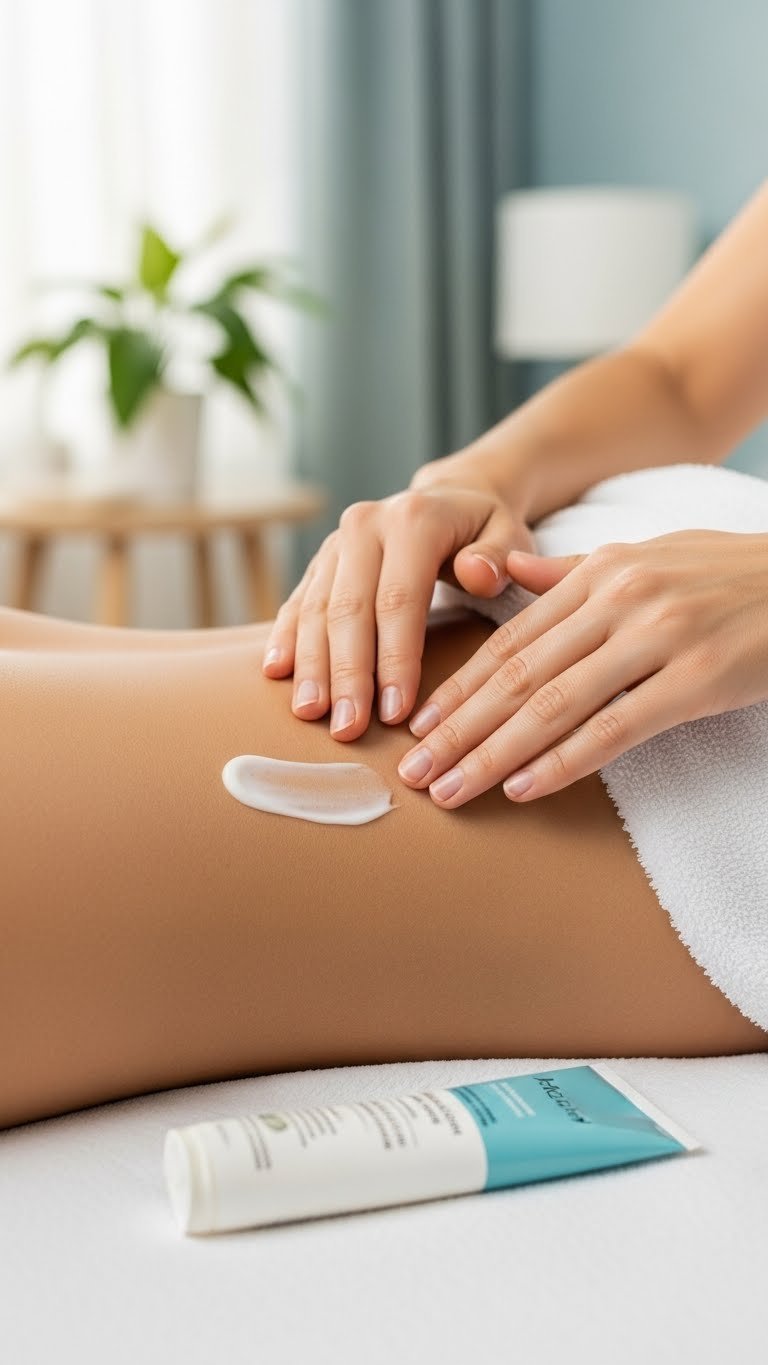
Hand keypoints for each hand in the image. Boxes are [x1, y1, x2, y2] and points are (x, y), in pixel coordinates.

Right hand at [262, 464, 534, 739]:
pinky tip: (277, 672)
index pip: (400, 599)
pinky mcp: (321, 561)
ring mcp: (337, 542)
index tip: (396, 713)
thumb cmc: (488, 533)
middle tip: (347, 729)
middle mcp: (367, 525)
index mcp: (415, 519)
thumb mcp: (511, 535)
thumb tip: (478, 573)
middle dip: (346, 674)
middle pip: (349, 609)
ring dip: (312, 665)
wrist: (451, 499)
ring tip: (311, 714)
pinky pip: (298, 601)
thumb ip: (499, 557)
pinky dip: (287, 637)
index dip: (395, 659)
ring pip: (317, 609)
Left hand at [397, 529, 767, 807]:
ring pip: (554, 705)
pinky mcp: (696, 679)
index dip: (459, 686)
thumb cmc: (727, 574)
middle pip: (518, 675)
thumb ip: (572, 573)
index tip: (419, 726)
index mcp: (598, 573)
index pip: (510, 639)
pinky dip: (563, 762)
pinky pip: (615, 728)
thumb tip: (508, 573)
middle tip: (415, 772)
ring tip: (451, 790)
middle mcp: (619, 600)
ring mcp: (657, 638)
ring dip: (494, 754)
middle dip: (459, 728)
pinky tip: (522, 787)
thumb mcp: (647, 556)